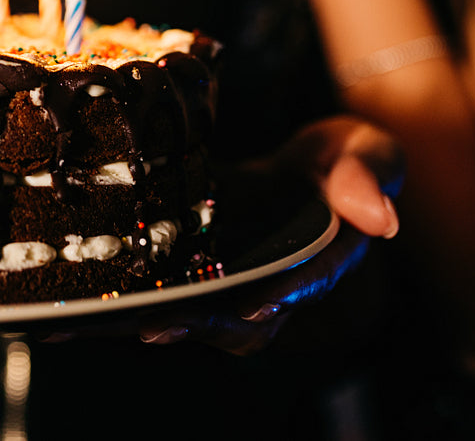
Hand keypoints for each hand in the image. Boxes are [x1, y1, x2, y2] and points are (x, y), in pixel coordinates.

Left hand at [132, 117, 402, 354]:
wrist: (293, 159)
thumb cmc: (338, 156)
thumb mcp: (361, 150)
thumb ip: (367, 174)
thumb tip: (381, 217)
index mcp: (324, 260)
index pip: (307, 282)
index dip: (285, 293)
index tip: (258, 302)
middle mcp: (275, 281)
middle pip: (244, 317)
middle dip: (205, 322)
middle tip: (162, 324)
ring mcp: (232, 278)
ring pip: (201, 313)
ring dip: (163, 316)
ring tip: (124, 318)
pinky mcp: (193, 264)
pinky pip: (165, 289)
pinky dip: (132, 295)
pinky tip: (92, 297)